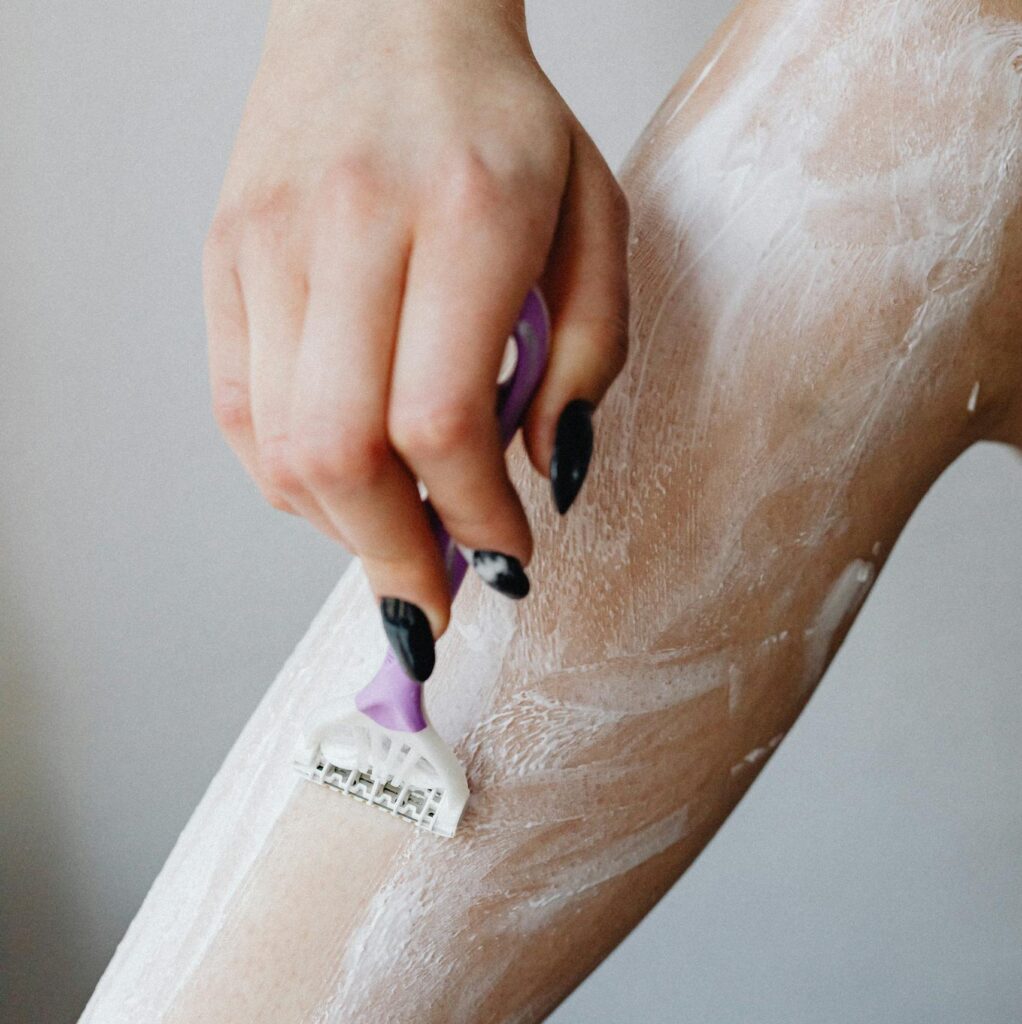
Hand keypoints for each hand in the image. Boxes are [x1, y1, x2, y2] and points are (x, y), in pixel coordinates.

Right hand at [202, 0, 628, 678]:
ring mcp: (269, 246)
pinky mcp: (224, 262)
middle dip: (396, 554)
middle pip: (345, 453)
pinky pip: (241, 414)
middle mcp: (352, 229)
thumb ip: (588, 357)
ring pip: (282, 447)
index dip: (476, 518)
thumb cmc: (504, 125)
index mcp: (468, 213)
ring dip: (345, 527)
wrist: (387, 15)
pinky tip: (346, 484)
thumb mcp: (595, 223)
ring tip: (398, 537)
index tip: (507, 556)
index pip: (444, 419)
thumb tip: (543, 475)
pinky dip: (293, 479)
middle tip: (435, 594)